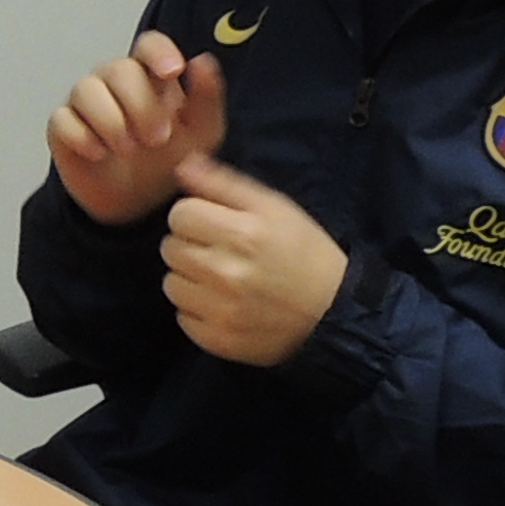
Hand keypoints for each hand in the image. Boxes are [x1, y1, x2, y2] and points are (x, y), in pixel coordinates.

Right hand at [50, 37, 227, 226]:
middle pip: (118, 69)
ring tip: (128, 149)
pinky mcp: (62, 126)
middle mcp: (114, 81)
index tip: (171, 72)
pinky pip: (62, 119)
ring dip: (111, 122)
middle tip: (157, 139)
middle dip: (140, 105)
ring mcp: (85, 101)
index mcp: (150, 75)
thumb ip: (206, 97)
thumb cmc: (168, 159)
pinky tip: (99, 154)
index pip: (149, 45)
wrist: (138, 202)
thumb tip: (201, 61)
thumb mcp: (201, 133)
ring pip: (86, 89)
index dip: (158, 52)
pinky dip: (81, 137)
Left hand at [162, 155, 351, 364]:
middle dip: (190, 245)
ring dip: (190, 278)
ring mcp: (221, 310)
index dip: (194, 214)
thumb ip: (224, 184)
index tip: (213, 223)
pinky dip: (197, 310)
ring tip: (220, 278)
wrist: (333, 312)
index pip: (179, 214)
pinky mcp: (218, 340)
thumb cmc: (304, 251)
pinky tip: (223, 303)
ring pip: (171, 284)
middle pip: (170, 248)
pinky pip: (182, 317)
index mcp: (242, 233)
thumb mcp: (275, 207)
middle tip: (220, 251)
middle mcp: (227, 272)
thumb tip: (182, 166)